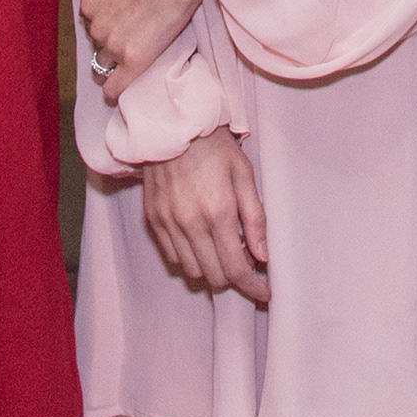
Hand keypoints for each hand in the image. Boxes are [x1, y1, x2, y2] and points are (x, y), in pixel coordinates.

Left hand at [78, 0, 216, 101]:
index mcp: (90, 1)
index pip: (90, 19)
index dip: (105, 19)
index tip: (117, 21)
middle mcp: (97, 25)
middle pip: (97, 40)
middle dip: (109, 39)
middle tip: (129, 35)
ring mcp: (114, 44)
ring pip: (102, 63)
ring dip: (110, 65)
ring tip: (122, 67)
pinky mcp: (133, 61)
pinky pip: (114, 86)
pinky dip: (112, 92)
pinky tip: (114, 95)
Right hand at [141, 128, 271, 303]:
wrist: (173, 123)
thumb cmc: (214, 146)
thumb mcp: (244, 174)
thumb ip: (255, 217)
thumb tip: (263, 256)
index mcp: (218, 212)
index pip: (236, 269)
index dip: (252, 287)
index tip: (263, 293)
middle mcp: (190, 223)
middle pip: (214, 276)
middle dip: (233, 277)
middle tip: (245, 262)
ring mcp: (168, 223)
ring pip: (192, 271)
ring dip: (210, 268)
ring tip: (222, 249)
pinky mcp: (153, 219)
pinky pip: (172, 256)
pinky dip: (189, 257)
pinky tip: (200, 240)